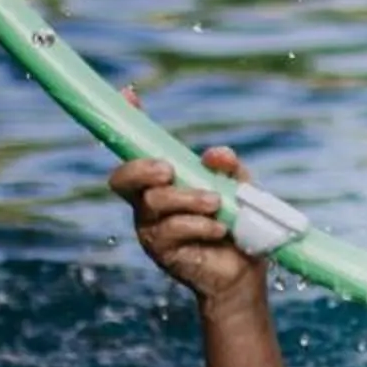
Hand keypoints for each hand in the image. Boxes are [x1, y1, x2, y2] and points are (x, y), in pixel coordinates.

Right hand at [111, 110, 261, 303]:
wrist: (244, 274)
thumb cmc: (239, 226)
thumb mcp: (239, 189)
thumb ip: (227, 169)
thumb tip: (216, 155)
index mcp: (163, 180)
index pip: (138, 146)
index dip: (129, 119)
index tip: (130, 93)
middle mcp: (148, 201)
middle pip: (123, 178)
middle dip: (142, 169)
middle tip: (170, 170)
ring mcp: (151, 227)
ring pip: (153, 203)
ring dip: (187, 198)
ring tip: (216, 204)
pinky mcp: (161, 252)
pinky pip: (170, 231)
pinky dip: (198, 225)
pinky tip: (219, 228)